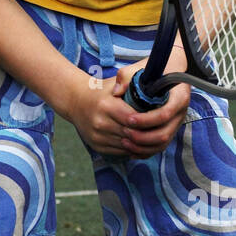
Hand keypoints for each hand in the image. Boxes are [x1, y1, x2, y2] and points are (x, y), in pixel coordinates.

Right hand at [68, 61, 189, 158]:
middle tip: (159, 129)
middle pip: (131, 134)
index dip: (147, 120)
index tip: (158, 117)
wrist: (75, 101)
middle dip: (147, 133)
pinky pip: (120, 151)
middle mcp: (100, 123)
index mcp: (106, 105)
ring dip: (141, 143)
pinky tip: (139, 142)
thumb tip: (150, 90)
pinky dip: (132, 148)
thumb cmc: (100, 91)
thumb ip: (131, 85)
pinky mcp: (96, 145)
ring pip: (127, 145)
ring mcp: (97, 136)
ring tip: (152, 136)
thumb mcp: (114, 83)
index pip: (133, 119)